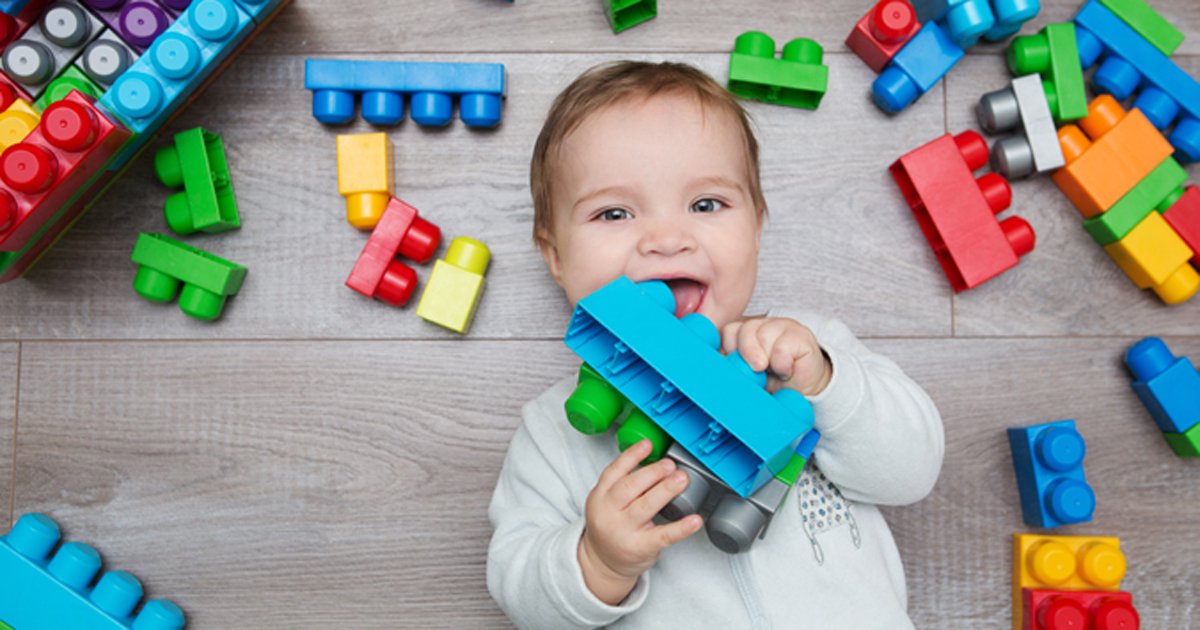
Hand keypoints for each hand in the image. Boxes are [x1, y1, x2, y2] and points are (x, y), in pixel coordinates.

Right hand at [578, 439, 703, 604]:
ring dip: (665, 490)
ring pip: (645, 507)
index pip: (614, 472)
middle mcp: (608, 513)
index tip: (649, 444)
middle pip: (630, 487)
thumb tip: (654, 462)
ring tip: (681, 479)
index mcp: (599, 497)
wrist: (603, 563)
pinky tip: (694, 520)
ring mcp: (623, 531)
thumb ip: (621, 484)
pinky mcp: (640, 548)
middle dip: (652, 473)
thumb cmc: (610, 527)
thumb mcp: (605, 502)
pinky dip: (681, 528)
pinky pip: (663, 536)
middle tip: (671, 465)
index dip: (632, 456)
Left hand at [721, 316, 832, 395]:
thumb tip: (718, 368)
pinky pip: (782, 349)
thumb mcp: (746, 375)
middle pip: (744, 330)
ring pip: (764, 337)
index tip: (737, 367)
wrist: (804, 390)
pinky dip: (782, 365)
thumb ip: (733, 366)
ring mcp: (782, 326)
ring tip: (774, 371)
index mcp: (744, 332)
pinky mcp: (800, 335)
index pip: (728, 331)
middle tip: (757, 370)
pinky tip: (786, 370)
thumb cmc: (772, 382)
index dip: (729, 350)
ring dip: (767, 362)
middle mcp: (761, 325)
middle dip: (747, 355)